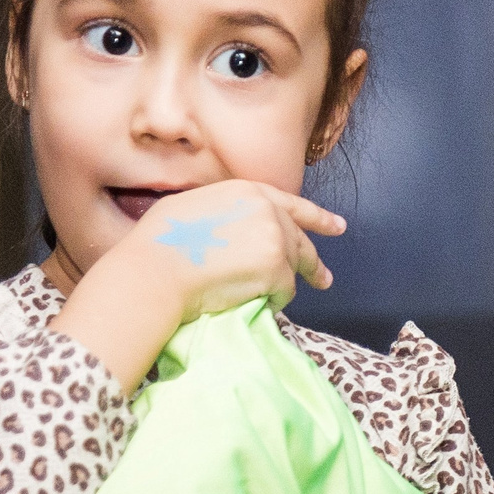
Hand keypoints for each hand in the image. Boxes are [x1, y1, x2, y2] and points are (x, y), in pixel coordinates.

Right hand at [57, 179, 344, 392]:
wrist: (157, 269)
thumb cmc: (160, 242)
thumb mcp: (194, 207)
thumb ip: (225, 212)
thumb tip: (230, 226)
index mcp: (248, 191)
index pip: (293, 204)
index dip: (317, 217)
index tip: (337, 226)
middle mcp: (268, 210)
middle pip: (300, 240)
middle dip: (313, 262)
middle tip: (324, 279)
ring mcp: (276, 239)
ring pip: (293, 268)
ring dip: (281, 285)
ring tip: (268, 297)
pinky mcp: (276, 269)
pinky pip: (284, 292)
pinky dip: (272, 301)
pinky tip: (252, 302)